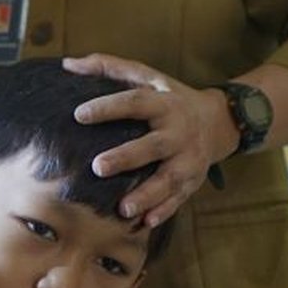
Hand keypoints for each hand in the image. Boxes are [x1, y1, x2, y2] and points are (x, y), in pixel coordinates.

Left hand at [63, 54, 237, 226]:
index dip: (108, 107)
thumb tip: (68, 63)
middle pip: (153, 146)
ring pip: (169, 179)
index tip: (79, 114)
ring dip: (147, 195)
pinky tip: (145, 223)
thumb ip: (108, 67)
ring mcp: (188, 159)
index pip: (134, 103)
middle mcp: (178, 132)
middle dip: (127, 158)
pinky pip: (179, 198)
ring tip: (123, 209)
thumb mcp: (146, 76)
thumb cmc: (169, 97)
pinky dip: (164, 211)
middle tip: (97, 167)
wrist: (219, 121)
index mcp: (163, 103)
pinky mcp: (193, 180)